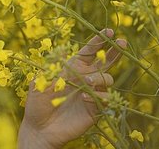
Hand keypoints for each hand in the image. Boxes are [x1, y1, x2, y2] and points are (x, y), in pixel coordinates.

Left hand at [18, 28, 127, 148]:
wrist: (39, 127)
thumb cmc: (37, 102)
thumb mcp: (40, 80)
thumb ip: (51, 67)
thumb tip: (62, 51)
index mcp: (72, 68)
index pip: (89, 51)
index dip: (98, 41)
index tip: (109, 31)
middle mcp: (85, 78)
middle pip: (105, 62)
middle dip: (114, 52)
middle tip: (121, 42)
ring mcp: (91, 93)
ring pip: (107, 79)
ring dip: (100, 77)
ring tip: (87, 80)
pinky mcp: (95, 109)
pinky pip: (105, 99)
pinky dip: (98, 96)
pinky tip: (85, 96)